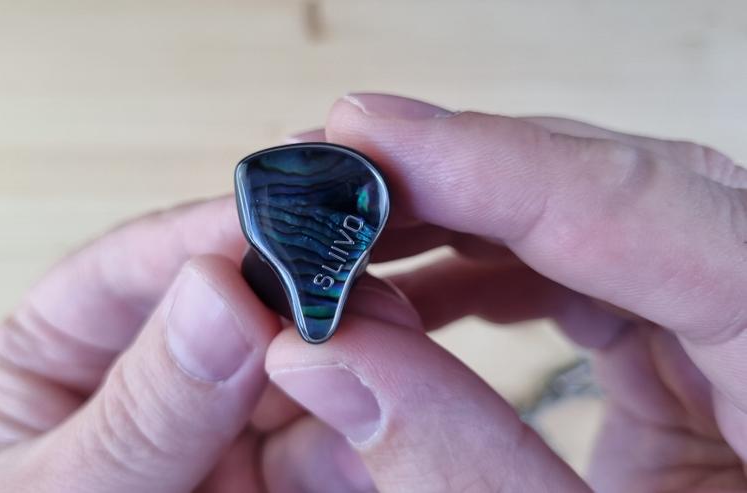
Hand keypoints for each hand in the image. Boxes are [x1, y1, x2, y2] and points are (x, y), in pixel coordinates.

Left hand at [0, 197, 419, 491]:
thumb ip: (141, 411)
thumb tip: (221, 296)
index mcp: (65, 356)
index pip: (135, 267)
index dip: (209, 230)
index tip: (283, 214)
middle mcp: (157, 382)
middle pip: (238, 307)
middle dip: (298, 291)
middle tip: (357, 274)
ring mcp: (226, 433)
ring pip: (302, 367)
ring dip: (350, 349)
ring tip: (394, 337)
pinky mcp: (283, 479)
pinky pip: (334, 440)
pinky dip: (370, 426)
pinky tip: (401, 408)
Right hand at [265, 94, 746, 490]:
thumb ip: (456, 466)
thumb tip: (322, 355)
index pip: (664, 210)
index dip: (499, 162)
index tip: (366, 135)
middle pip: (629, 190)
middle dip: (466, 172)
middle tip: (337, 172)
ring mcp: (743, 329)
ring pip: (605, 220)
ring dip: (472, 217)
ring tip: (359, 235)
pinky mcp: (707, 354)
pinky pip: (602, 276)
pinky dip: (503, 270)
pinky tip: (428, 289)